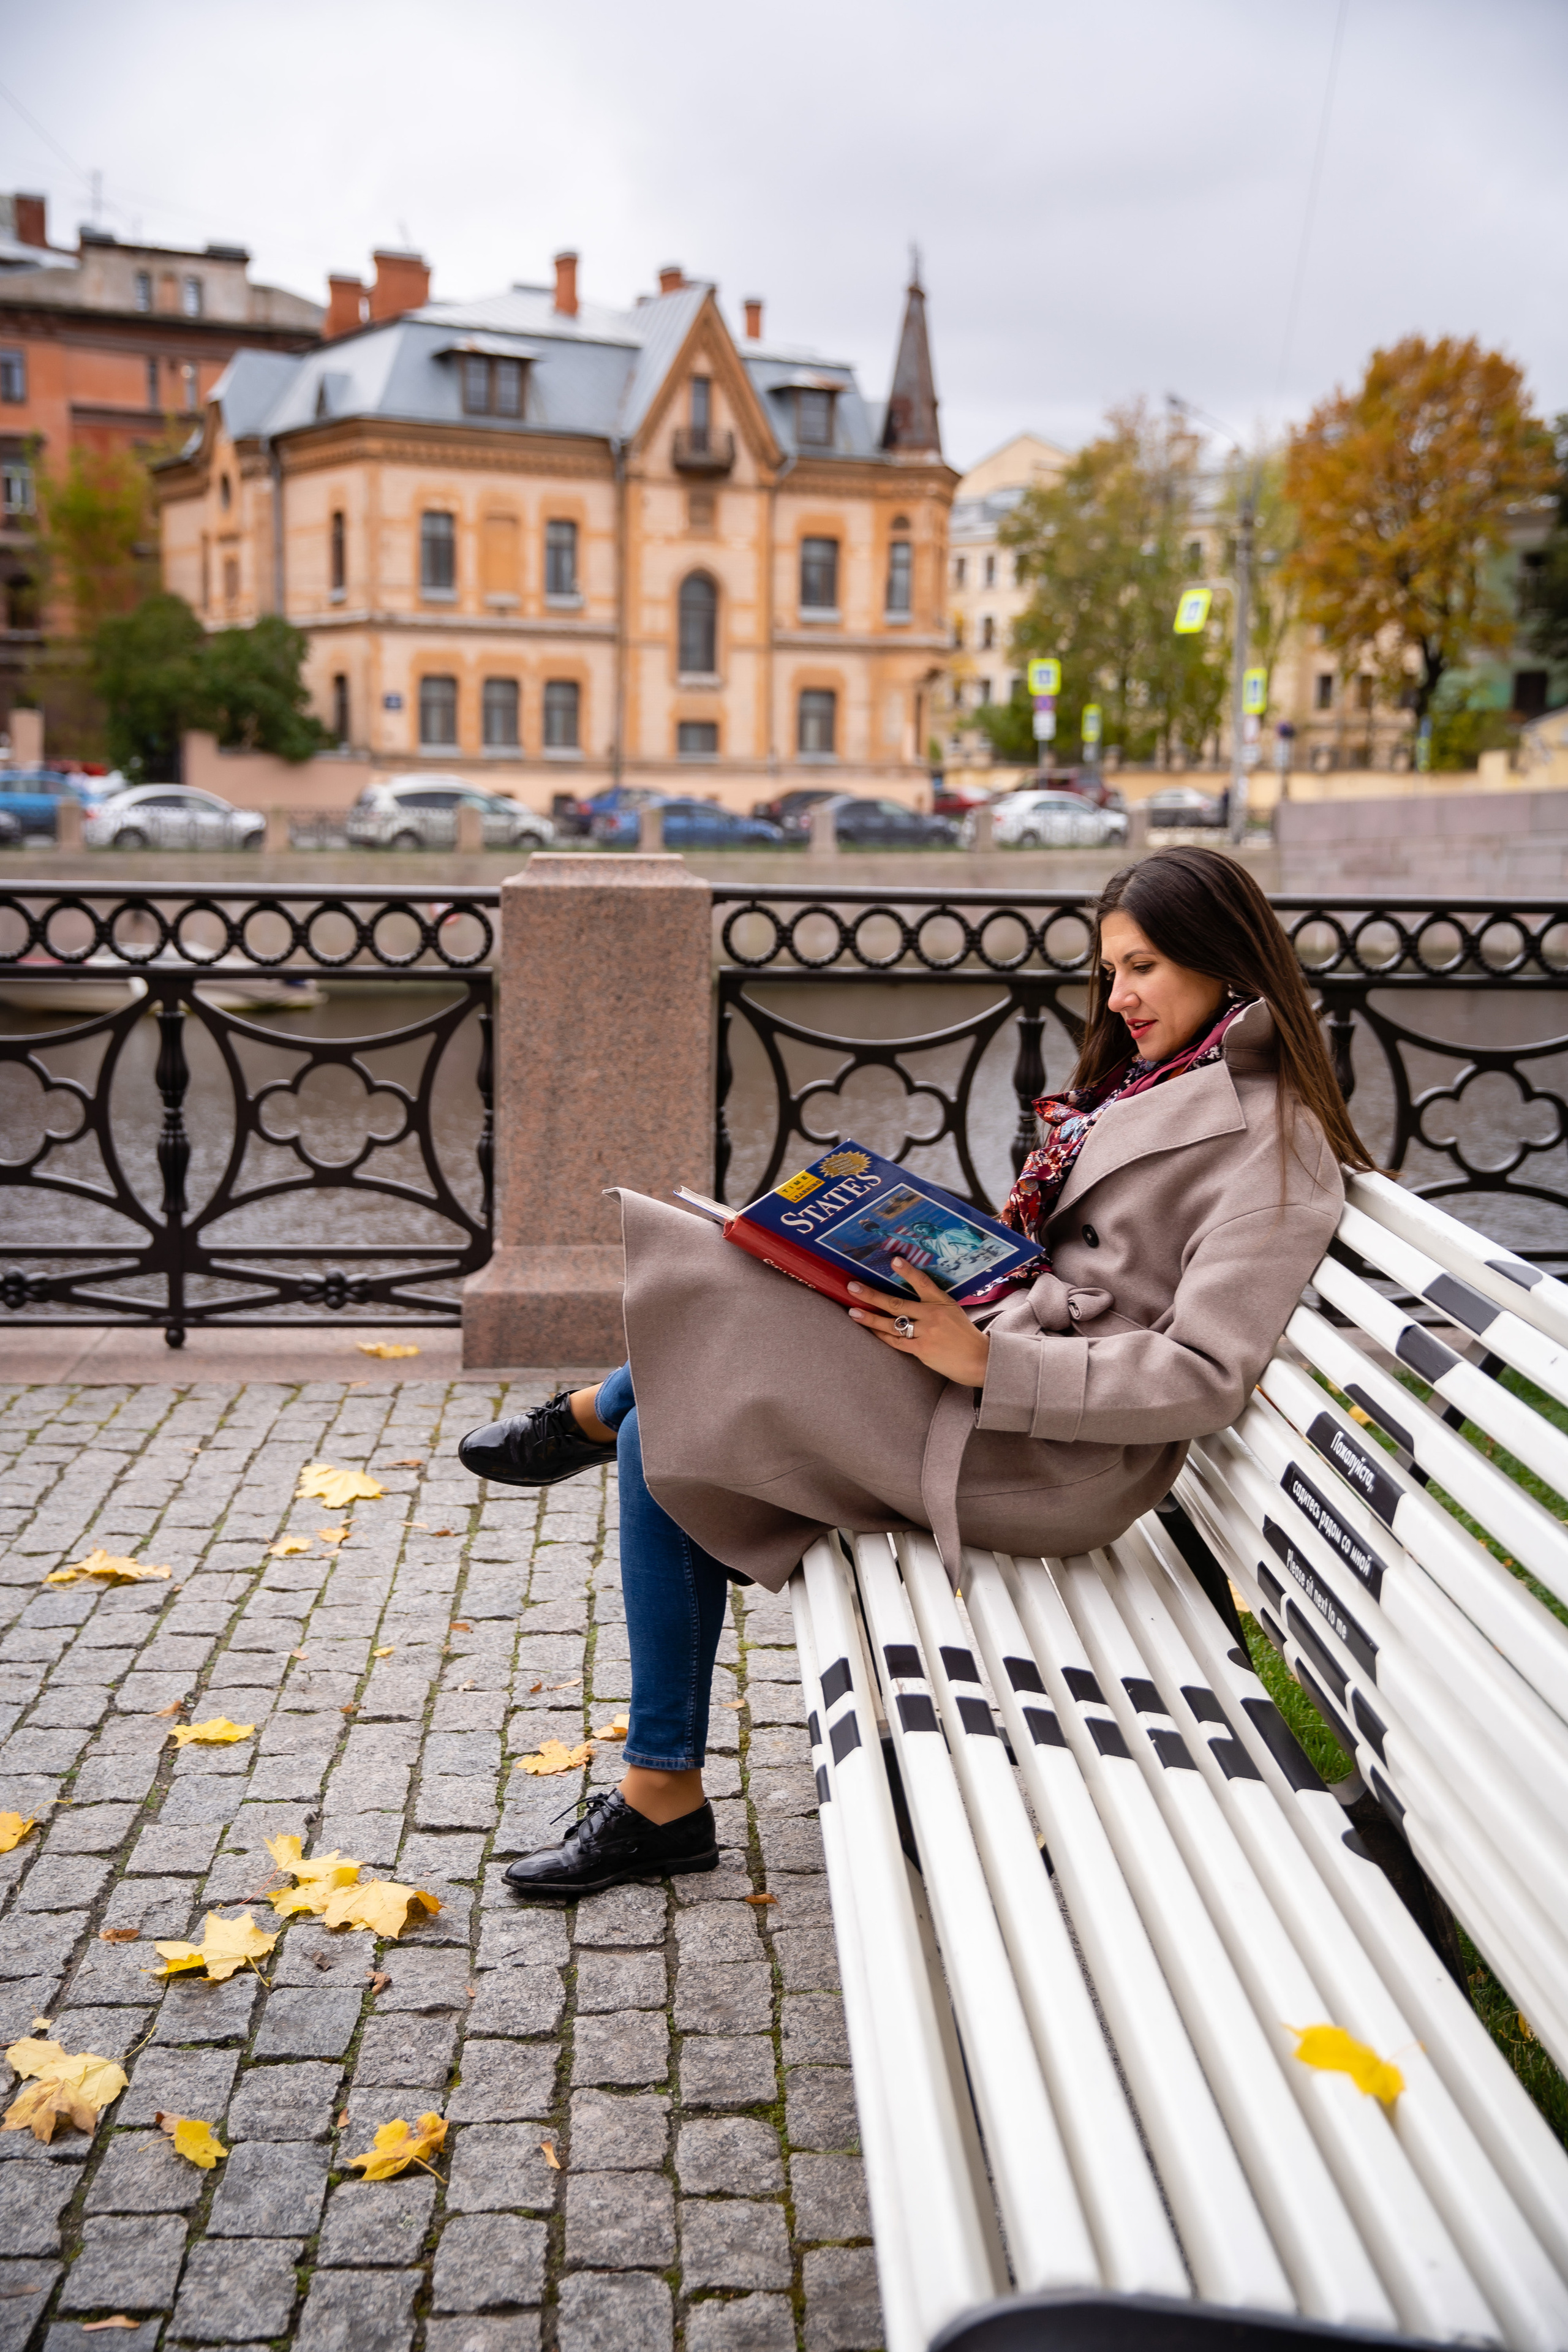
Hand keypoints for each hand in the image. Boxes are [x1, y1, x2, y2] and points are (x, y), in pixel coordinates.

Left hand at [847, 1260, 990, 1385]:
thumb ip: (933, 1304)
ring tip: (853, 1312)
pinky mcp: (922, 1350)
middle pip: (897, 1303)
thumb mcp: (953, 1311)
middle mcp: (933, 1315)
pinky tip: (870, 1329)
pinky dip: (882, 1335)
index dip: (908, 1271)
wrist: (979, 1360)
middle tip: (853, 1287)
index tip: (894, 1260)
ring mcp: (926, 1333)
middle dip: (872, 1295)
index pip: (923, 1282)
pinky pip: (896, 1341)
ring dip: (870, 1317)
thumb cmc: (964, 1335)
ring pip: (892, 1323)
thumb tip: (909, 1297)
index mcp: (942, 1302)